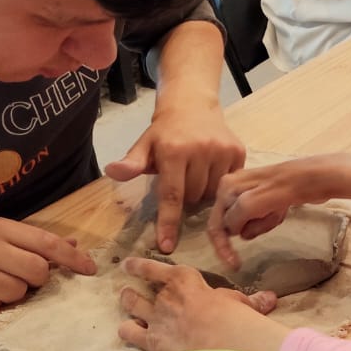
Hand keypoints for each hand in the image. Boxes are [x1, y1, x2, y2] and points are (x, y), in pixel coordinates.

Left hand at [105, 102, 246, 253]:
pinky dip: (220, 185)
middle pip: (193, 197)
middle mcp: (201, 149)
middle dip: (186, 197)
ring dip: (203, 193)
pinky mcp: (238, 152)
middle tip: (181, 180)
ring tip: (196, 175)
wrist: (192, 105)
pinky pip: (229, 183)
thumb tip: (111, 171)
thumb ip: (131, 163)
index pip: (171, 194)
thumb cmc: (165, 131)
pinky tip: (211, 170)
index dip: (168, 223)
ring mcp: (222, 150)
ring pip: (213, 194)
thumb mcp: (144, 145)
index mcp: (174, 151)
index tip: (167, 246)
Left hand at [118, 258, 286, 350]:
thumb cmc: (235, 315)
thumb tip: (270, 297)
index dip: (138, 266)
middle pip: (141, 291)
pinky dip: (127, 331)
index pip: (154, 269)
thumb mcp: (241, 303)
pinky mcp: (152, 341)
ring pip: (132, 306)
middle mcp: (165, 296)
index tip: (128, 264)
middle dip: (131, 291)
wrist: (225, 337)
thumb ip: (250, 300)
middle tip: (127, 292)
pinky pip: (130, 333)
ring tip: (126, 304)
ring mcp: (156, 318)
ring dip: (128, 304)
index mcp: (184, 280)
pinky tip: (129, 331)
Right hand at [205, 156, 345, 268]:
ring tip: (278, 211)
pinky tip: (281, 210)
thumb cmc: (285, 186)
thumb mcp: (254, 201)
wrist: (315, 176)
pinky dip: (270, 220)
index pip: (216, 225)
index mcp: (225, 187)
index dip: (223, 247)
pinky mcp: (263, 198)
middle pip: (232, 225)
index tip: (235, 265)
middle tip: (271, 218)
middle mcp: (231, 188)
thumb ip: (236, 215)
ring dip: (262, 224)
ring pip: (247, 224)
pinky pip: (260, 220)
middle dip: (251, 228)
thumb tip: (229, 230)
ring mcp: (247, 192)